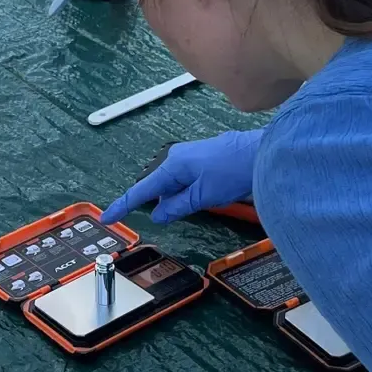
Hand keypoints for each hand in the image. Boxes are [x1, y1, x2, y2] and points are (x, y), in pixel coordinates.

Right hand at [100, 129, 264, 224]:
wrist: (263, 153)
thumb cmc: (233, 171)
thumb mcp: (202, 196)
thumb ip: (176, 207)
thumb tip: (158, 214)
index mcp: (172, 165)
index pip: (141, 191)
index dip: (123, 206)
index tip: (107, 217)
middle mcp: (177, 157)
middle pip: (156, 187)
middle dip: (157, 203)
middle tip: (163, 217)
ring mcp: (189, 157)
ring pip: (172, 184)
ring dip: (176, 199)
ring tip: (199, 203)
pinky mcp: (202, 159)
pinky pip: (184, 179)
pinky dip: (185, 192)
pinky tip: (199, 197)